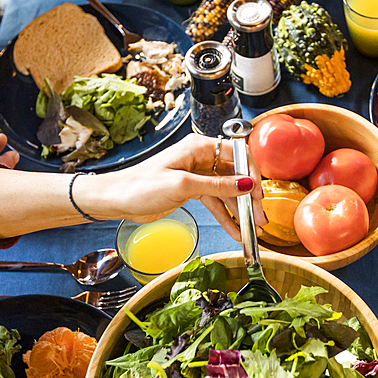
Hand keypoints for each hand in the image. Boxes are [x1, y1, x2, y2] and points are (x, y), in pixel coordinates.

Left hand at [80, 132, 265, 235]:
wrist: (117, 199)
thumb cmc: (141, 186)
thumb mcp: (183, 185)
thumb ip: (217, 185)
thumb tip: (246, 184)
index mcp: (199, 146)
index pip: (237, 155)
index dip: (251, 174)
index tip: (258, 195)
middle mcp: (201, 157)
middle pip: (235, 174)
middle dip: (249, 196)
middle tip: (260, 217)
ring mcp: (197, 174)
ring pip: (227, 190)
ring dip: (240, 209)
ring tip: (253, 228)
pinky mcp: (192, 190)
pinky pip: (216, 202)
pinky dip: (226, 216)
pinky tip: (236, 231)